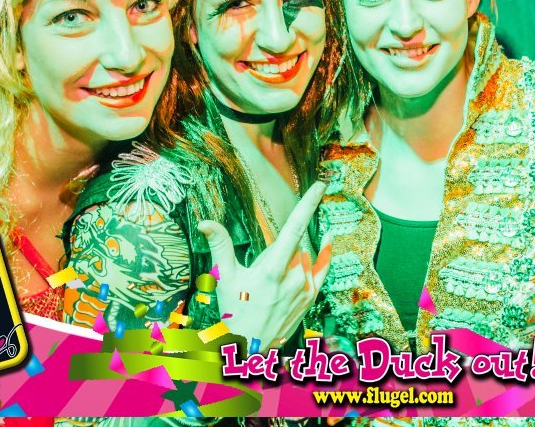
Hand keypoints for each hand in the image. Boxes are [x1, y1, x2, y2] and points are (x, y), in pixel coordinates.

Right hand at [199, 181, 330, 349]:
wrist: (250, 349)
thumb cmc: (234, 312)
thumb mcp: (225, 278)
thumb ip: (221, 246)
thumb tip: (206, 222)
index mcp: (272, 269)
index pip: (294, 228)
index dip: (308, 204)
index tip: (320, 185)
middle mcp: (293, 277)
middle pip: (296, 243)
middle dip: (282, 245)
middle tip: (261, 271)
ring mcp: (305, 288)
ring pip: (305, 255)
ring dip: (294, 254)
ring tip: (272, 281)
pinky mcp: (311, 297)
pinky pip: (323, 268)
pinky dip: (326, 253)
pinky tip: (328, 238)